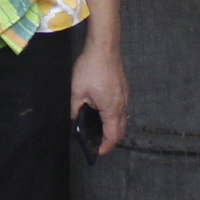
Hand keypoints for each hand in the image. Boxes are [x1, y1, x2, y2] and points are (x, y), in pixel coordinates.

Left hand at [71, 43, 129, 159]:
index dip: (105, 147)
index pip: (113, 136)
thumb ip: (76, 110)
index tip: (95, 152)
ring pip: (123, 120)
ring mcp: (125, 96)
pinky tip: (102, 113)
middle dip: (110, 141)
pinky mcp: (124, 89)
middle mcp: (122, 105)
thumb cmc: (90, 68)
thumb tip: (75, 122)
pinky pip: (122, 110)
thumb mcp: (77, 92)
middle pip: (121, 131)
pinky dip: (114, 118)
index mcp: (111, 109)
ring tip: (98, 130)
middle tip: (96, 144)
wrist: (104, 47)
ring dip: (113, 129)